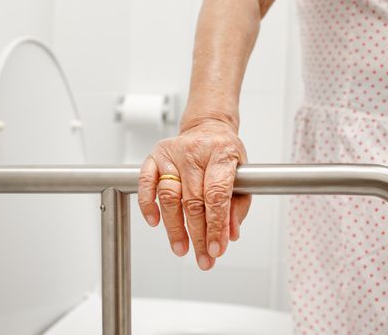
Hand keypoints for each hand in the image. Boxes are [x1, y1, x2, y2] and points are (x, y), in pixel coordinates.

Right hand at [138, 120, 250, 270]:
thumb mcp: (241, 175)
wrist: (207, 129)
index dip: (216, 225)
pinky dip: (147, 204)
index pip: (217, 194)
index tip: (216, 248)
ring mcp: (172, 153)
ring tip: (181, 248)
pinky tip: (154, 222)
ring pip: (169, 196)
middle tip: (203, 258)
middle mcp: (194, 152)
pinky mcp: (154, 156)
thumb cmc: (223, 153)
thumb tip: (230, 235)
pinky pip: (146, 182)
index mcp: (221, 153)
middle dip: (198, 235)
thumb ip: (238, 206)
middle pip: (193, 201)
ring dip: (174, 228)